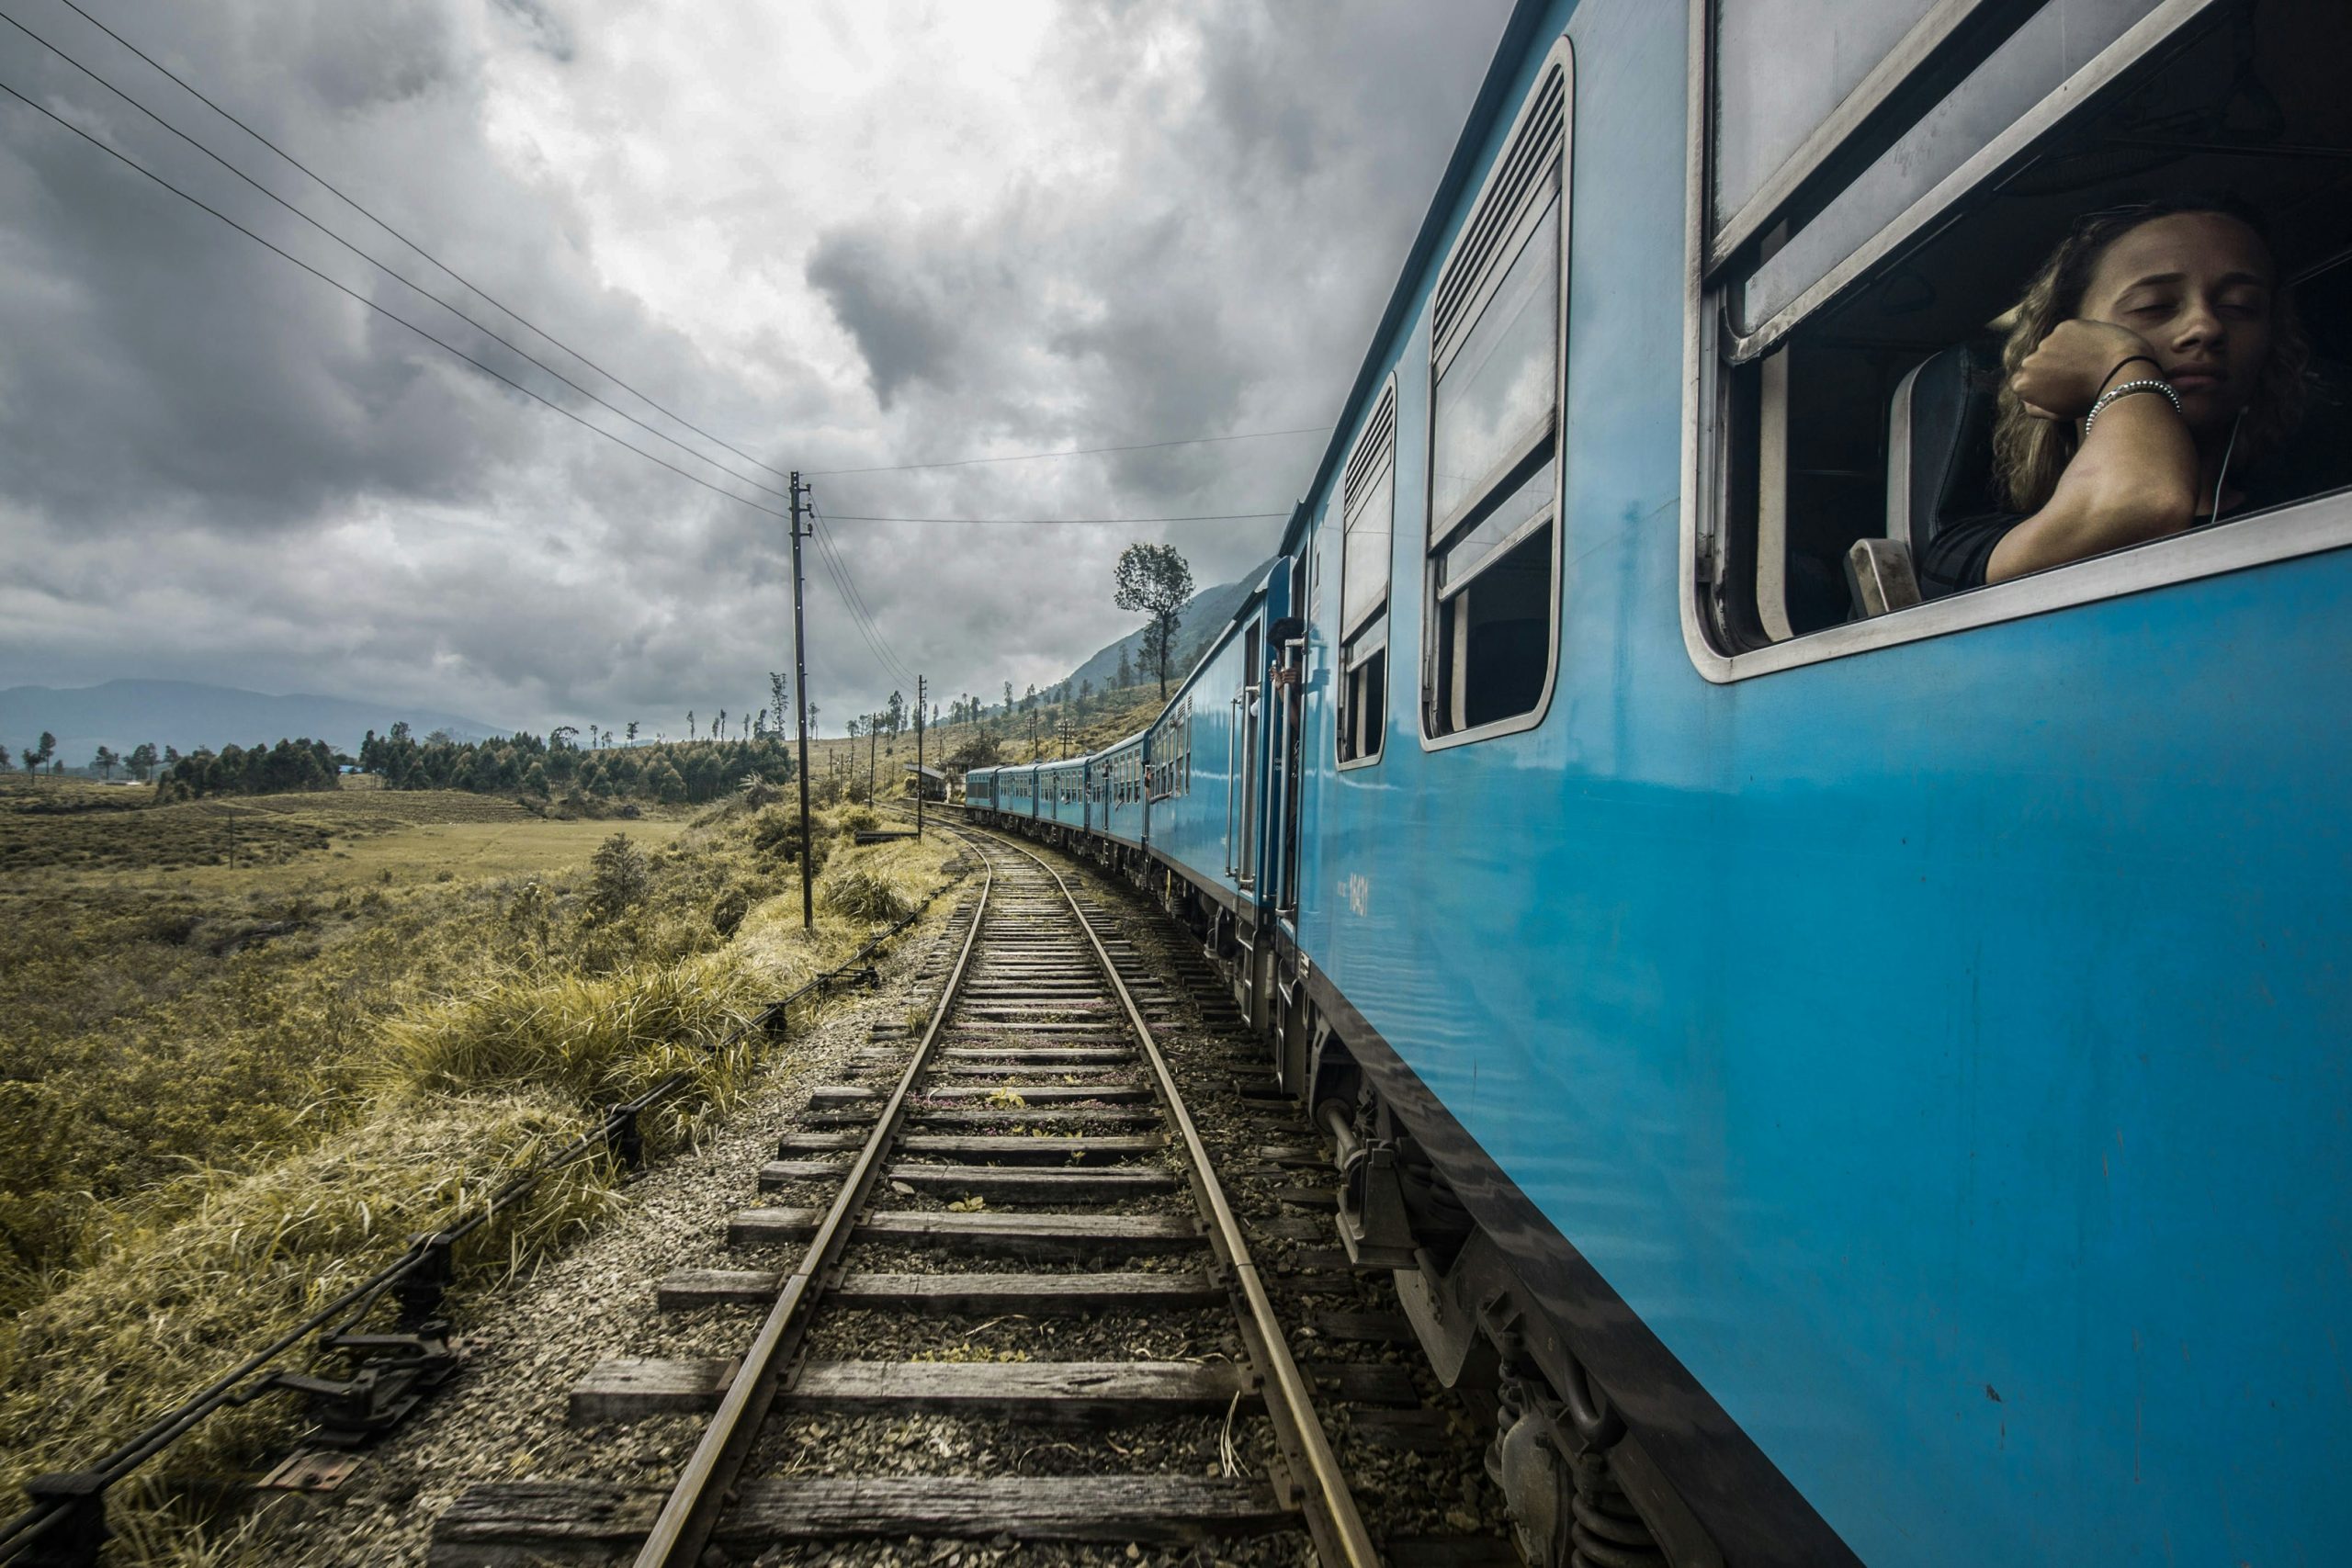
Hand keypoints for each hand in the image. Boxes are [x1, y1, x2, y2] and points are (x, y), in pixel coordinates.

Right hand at [2010, 319, 2157, 421]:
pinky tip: (2092, 350)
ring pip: (2051, 347)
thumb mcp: (2059, 413)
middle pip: (2034, 363)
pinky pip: (2066, 333)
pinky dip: (2077, 340)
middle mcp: (2028, 362)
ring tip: (2087, 363)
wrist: (2122, 374)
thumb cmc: (2091, 399)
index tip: (2059, 389)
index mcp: (2023, 385)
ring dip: (2063, 352)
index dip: (2041, 385)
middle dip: (2049, 367)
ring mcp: (2046, 342)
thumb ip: (2035, 407)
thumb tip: (2027, 400)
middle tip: (2075, 376)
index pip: (2022, 382)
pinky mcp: (2065, 327)